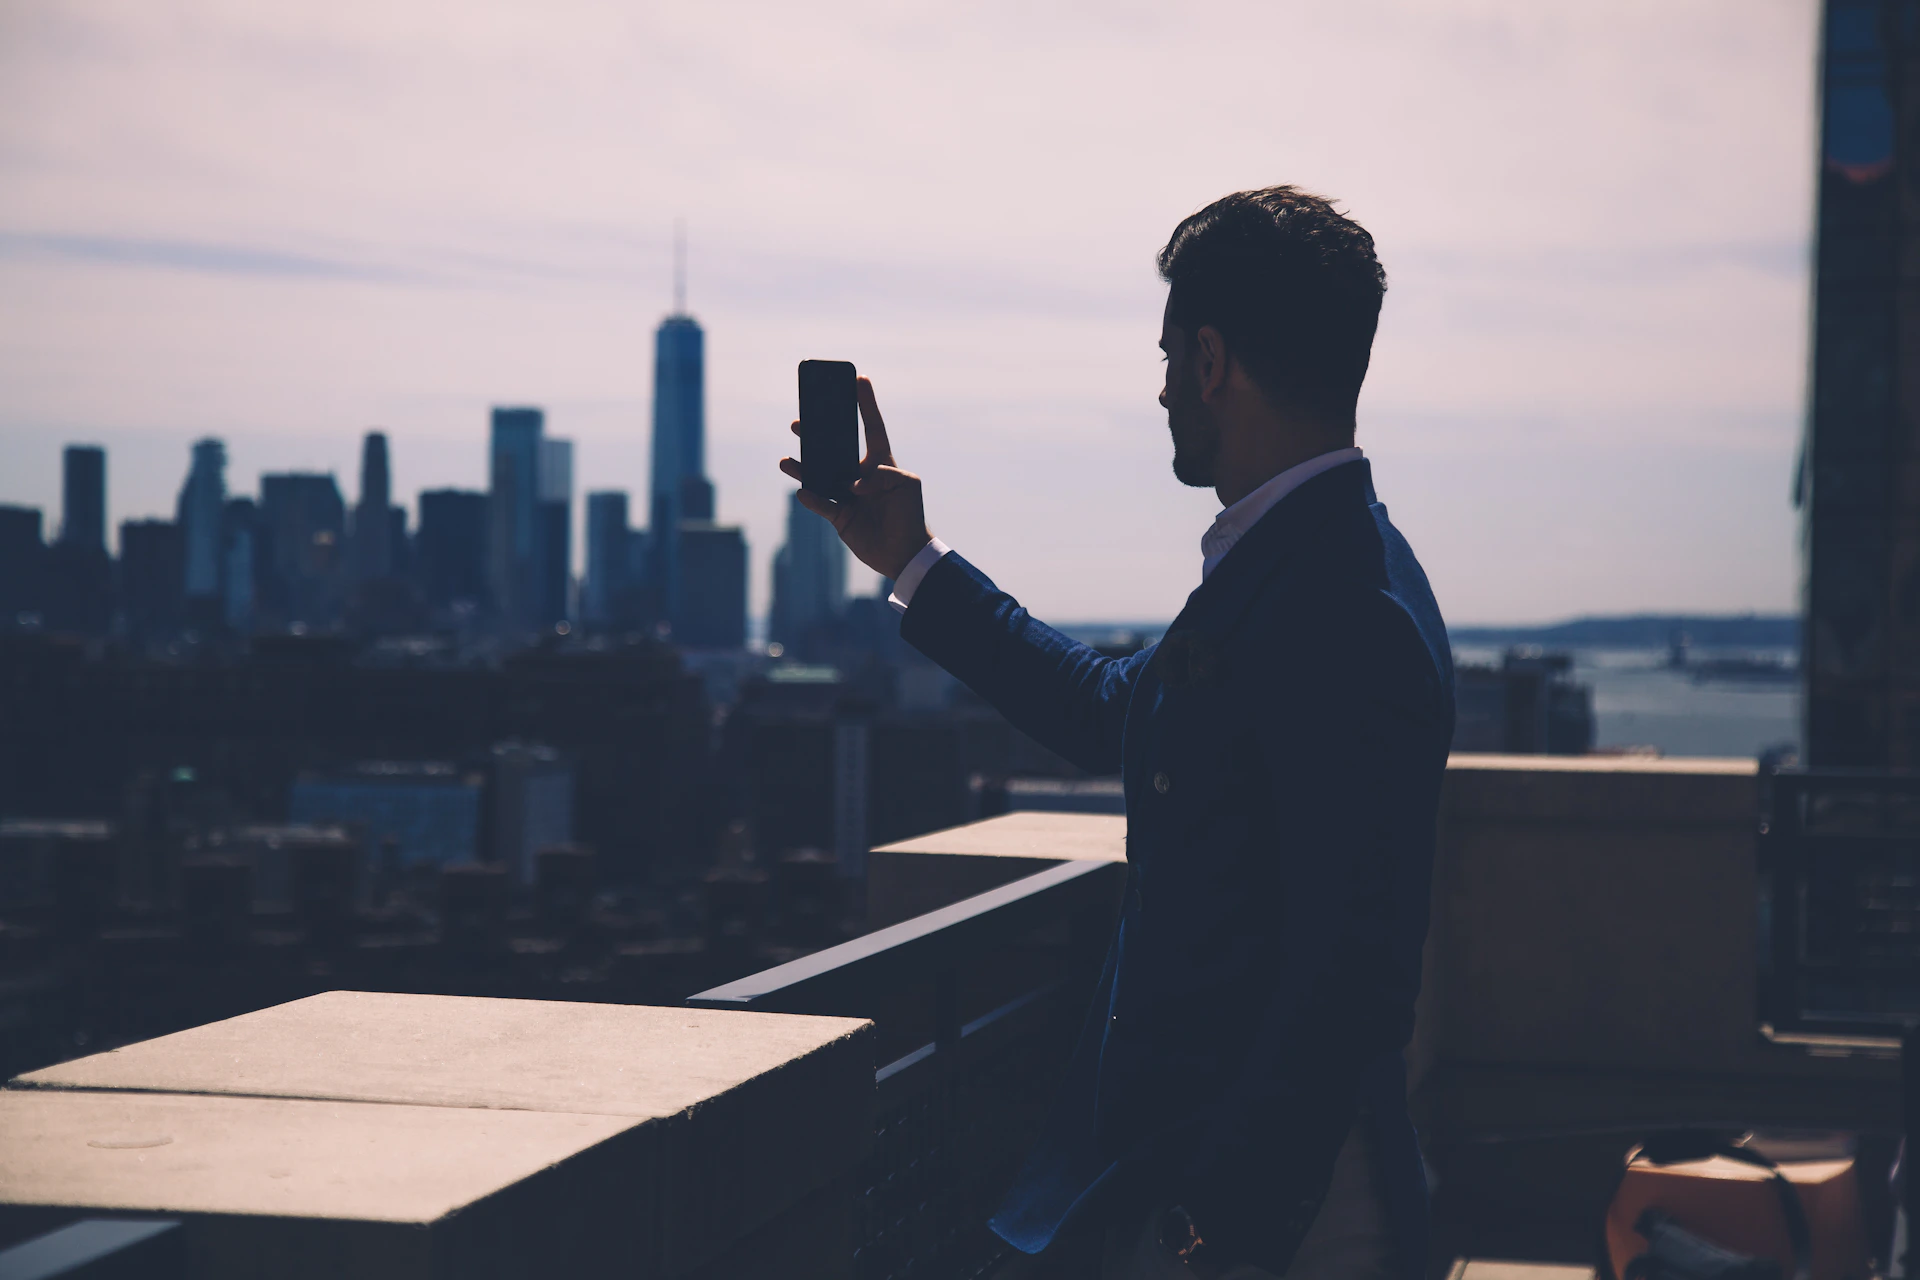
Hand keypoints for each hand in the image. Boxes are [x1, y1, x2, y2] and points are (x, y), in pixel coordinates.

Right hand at [778, 376, 932, 580]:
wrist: (904, 553)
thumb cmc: (910, 516)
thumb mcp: (907, 487)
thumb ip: (885, 475)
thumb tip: (855, 483)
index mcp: (880, 463)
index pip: (871, 427)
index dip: (866, 403)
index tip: (859, 378)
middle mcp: (859, 475)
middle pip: (834, 448)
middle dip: (817, 434)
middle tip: (798, 423)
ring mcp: (846, 495)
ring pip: (819, 475)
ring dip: (802, 467)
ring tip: (785, 461)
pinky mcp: (839, 517)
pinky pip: (820, 504)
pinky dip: (811, 498)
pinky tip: (802, 490)